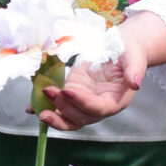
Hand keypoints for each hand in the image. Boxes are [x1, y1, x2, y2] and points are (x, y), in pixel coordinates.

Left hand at [41, 14, 165, 130]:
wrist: (122, 47)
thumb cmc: (130, 51)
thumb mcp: (135, 56)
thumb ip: (135, 70)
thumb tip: (135, 83)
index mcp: (116, 101)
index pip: (98, 108)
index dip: (82, 102)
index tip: (68, 91)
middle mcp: (99, 106)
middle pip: (80, 117)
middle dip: (63, 109)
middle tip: (48, 92)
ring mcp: (84, 102)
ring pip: (68, 118)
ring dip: (53, 115)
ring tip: (37, 108)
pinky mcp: (73, 94)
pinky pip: (59, 106)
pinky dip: (44, 108)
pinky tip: (29, 108)